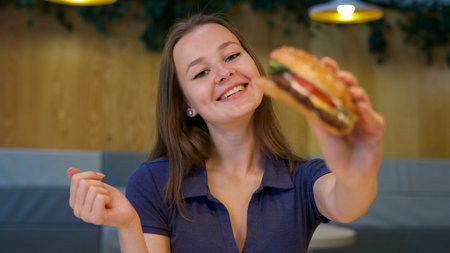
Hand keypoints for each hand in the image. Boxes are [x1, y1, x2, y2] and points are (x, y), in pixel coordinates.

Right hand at [68, 168, 138, 228]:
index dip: (92, 175)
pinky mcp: (96, 219)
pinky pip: (100, 198)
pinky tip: (109, 206)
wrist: (126, 213)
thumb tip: (69, 170)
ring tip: (107, 202)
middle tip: (105, 195)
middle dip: (99, 185)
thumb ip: (82, 178)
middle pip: (84, 183)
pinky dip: (108, 198)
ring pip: (93, 190)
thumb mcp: (97, 185)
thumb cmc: (112, 199)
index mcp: (74, 202)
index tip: (100, 180)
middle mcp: (76, 210)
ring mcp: (85, 216)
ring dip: (105, 193)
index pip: (76, 179)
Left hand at [308, 57, 384, 187]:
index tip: (323, 61)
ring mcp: (366, 118)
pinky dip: (364, 109)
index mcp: (341, 109)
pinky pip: (370, 117)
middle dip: (343, 77)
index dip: (331, 74)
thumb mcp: (323, 134)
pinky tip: (358, 102)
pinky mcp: (375, 130)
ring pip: (361, 99)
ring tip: (345, 83)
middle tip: (333, 69)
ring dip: (353, 90)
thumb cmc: (336, 154)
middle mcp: (354, 110)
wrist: (349, 176)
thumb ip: (315, 118)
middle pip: (350, 88)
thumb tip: (300, 99)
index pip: (336, 88)